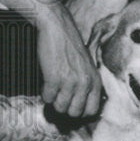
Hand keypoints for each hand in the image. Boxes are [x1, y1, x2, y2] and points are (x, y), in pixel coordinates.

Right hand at [35, 0, 102, 117]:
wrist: (57, 28)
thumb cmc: (70, 46)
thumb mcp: (87, 65)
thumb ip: (88, 84)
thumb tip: (80, 105)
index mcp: (95, 80)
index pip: (91, 110)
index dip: (80, 111)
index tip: (72, 105)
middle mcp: (84, 83)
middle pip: (74, 112)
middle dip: (65, 107)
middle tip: (59, 97)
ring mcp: (69, 82)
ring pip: (60, 107)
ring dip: (53, 101)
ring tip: (53, 89)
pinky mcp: (53, 78)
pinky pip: (47, 98)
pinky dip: (44, 93)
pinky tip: (46, 82)